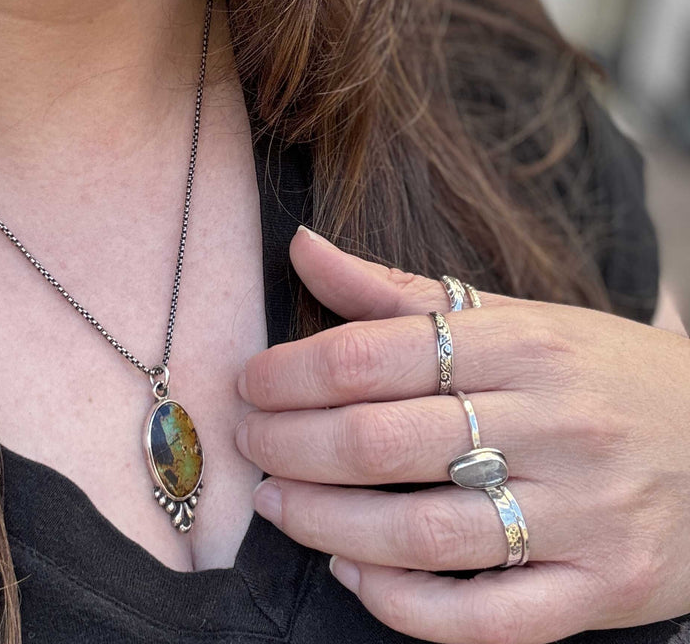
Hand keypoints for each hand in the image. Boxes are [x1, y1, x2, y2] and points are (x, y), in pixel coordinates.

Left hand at [235, 225, 689, 643]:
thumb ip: (398, 291)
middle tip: (249, 440)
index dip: (293, 372)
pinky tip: (350, 572)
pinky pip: (483, 615)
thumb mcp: (512, 317)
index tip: (250, 382)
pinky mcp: (603, 589)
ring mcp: (584, 514)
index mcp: (524, 344)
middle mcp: (556, 424)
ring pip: (420, 533)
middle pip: (382, 442)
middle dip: (290, 444)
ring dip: (323, 523)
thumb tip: (301, 245)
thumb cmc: (596, 371)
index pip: (375, 354)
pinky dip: (400, 603)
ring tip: (275, 502)